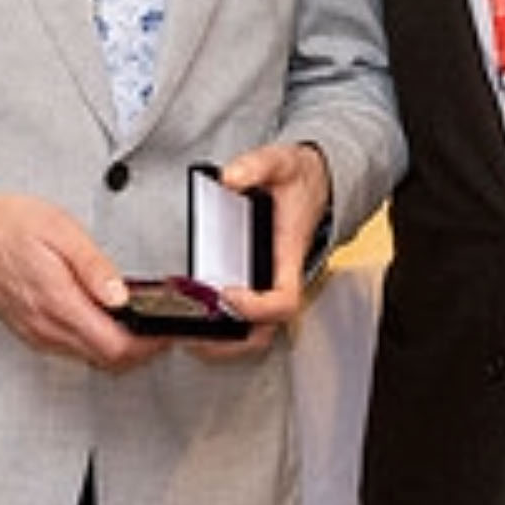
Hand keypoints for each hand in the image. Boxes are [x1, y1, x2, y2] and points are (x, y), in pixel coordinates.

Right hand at [0, 187, 162, 368]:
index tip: (165, 331)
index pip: (114, 346)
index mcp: (56, 301)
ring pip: (92, 357)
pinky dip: (98, 342)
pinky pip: (74, 349)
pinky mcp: (33, 332)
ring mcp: (38, 333)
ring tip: (139, 319)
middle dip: (141, 349)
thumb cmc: (9, 224)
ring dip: (120, 346)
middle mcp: (46, 326)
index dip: (147, 344)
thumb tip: (121, 295)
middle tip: (160, 326)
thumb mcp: (61, 230)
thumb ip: (94, 266)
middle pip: (107, 360)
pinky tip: (107, 320)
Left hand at [191, 141, 333, 361]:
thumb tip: (228, 178)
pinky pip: (247, 320)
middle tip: (195, 334)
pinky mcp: (259, 284)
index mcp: (288, 254)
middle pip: (266, 330)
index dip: (256, 307)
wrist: (316, 182)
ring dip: (224, 342)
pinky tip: (196, 319)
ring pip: (256, 332)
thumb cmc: (299, 180)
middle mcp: (281, 277)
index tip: (227, 294)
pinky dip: (222, 328)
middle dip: (231, 341)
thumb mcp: (281, 162)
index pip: (283, 300)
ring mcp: (270, 284)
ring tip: (188, 335)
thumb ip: (255, 166)